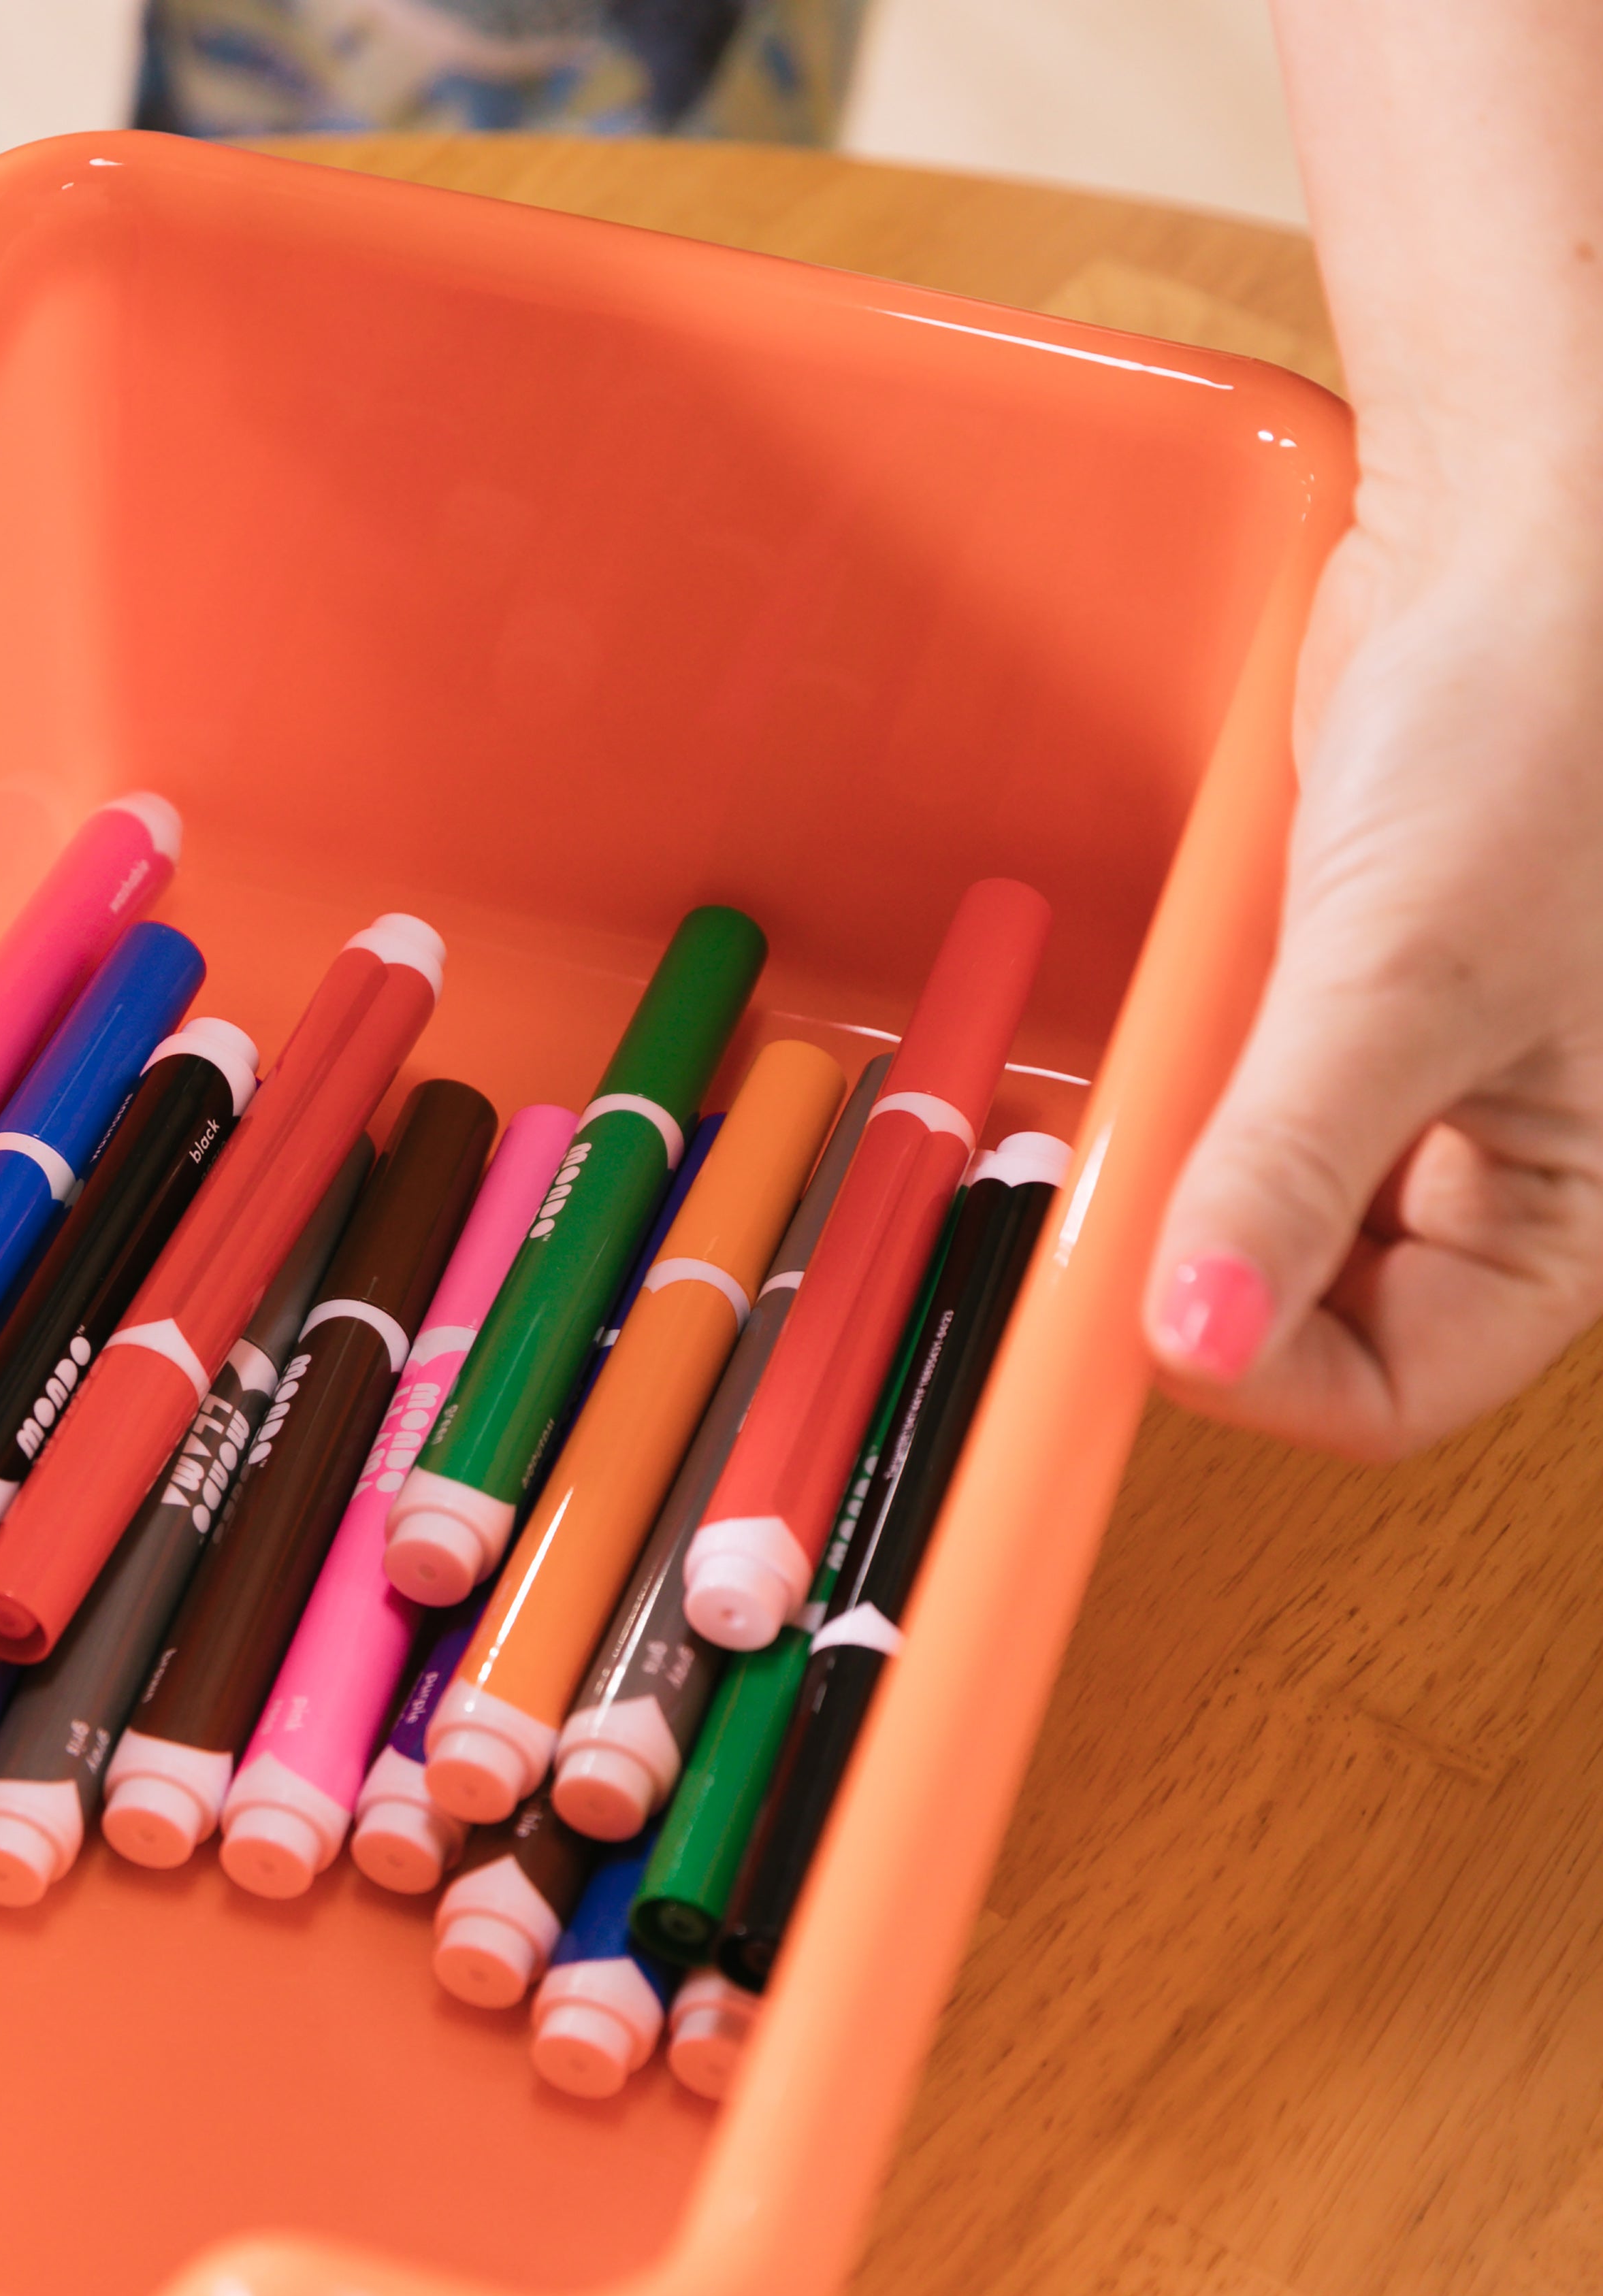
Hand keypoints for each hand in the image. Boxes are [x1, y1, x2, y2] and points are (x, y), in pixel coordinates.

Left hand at [1143, 477, 1602, 1457]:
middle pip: (1312, 1321)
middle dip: (1202, 1266)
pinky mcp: (1334, 1017)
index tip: (1127, 1304)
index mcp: (1573, 1203)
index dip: (1252, 1370)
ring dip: (1181, 1180)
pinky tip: (1173, 1035)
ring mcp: (1409, 1097)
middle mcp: (1499, 1172)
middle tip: (1107, 1198)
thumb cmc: (1548, 723)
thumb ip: (1293, 1165)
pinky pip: (1235, 1111)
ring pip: (1257, 1220)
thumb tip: (1195, 1341)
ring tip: (1152, 1094)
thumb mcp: (1406, 973)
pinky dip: (1185, 1095)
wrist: (1528, 537)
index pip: (1388, 1391)